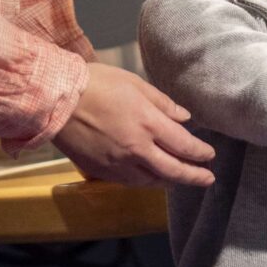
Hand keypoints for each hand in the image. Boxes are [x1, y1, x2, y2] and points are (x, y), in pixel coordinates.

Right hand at [52, 63, 216, 187]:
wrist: (56, 100)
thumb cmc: (96, 84)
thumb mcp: (134, 84)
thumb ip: (162, 104)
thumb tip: (184, 118)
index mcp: (147, 123)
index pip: (183, 145)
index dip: (200, 152)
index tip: (209, 155)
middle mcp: (136, 149)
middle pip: (173, 170)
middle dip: (194, 176)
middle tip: (207, 179)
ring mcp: (118, 164)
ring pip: (152, 181)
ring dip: (170, 181)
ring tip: (180, 180)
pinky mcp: (101, 171)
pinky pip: (130, 182)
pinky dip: (146, 182)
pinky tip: (151, 179)